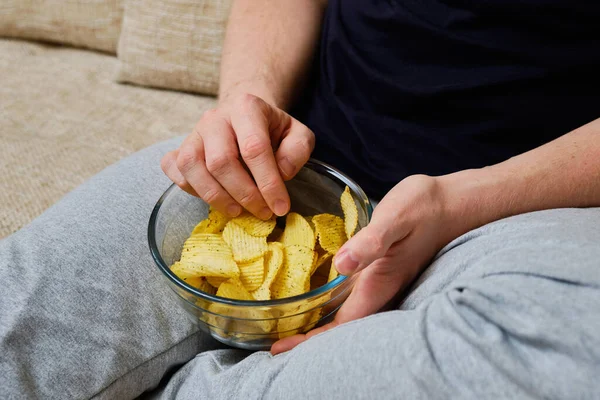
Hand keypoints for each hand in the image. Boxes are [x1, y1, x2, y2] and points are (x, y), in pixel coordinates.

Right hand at [161, 94, 314, 218]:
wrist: (245, 117)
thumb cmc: (272, 130)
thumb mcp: (298, 134)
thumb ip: (297, 150)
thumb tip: (282, 172)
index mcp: (246, 107)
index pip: (254, 148)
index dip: (268, 183)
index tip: (280, 207)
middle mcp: (214, 118)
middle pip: (221, 161)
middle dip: (244, 194)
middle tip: (262, 212)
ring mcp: (193, 133)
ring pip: (193, 167)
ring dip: (216, 197)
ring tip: (238, 211)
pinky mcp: (179, 148)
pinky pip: (174, 170)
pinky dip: (190, 189)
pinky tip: (214, 198)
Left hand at [271, 175, 462, 353]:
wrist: (453, 203)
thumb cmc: (424, 207)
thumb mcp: (395, 218)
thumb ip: (371, 242)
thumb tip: (341, 264)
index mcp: (379, 282)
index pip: (343, 324)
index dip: (312, 340)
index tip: (281, 348)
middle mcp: (379, 287)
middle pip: (342, 325)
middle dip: (310, 338)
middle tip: (277, 345)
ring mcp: (381, 279)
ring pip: (346, 312)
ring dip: (319, 323)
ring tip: (289, 327)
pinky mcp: (380, 268)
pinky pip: (351, 294)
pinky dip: (329, 302)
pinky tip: (316, 296)